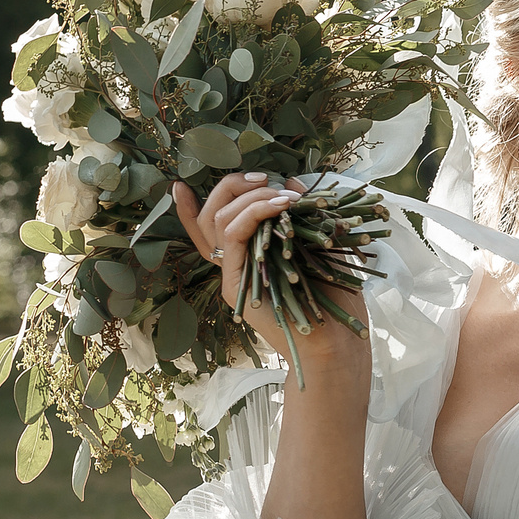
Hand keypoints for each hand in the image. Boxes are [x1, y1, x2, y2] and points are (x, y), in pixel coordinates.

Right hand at [172, 173, 361, 367]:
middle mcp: (235, 266)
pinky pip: (233, 236)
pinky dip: (253, 213)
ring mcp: (233, 276)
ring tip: (283, 195)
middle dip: (233, 186)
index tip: (181, 184)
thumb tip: (292, 182)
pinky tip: (278, 205)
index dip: (191, 208)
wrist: (337, 342)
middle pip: (211, 217)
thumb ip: (302, 215)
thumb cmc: (336, 298)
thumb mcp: (319, 244)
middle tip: (265, 177)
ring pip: (218, 221)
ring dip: (251, 197)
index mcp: (249, 257)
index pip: (212, 228)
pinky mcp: (236, 284)